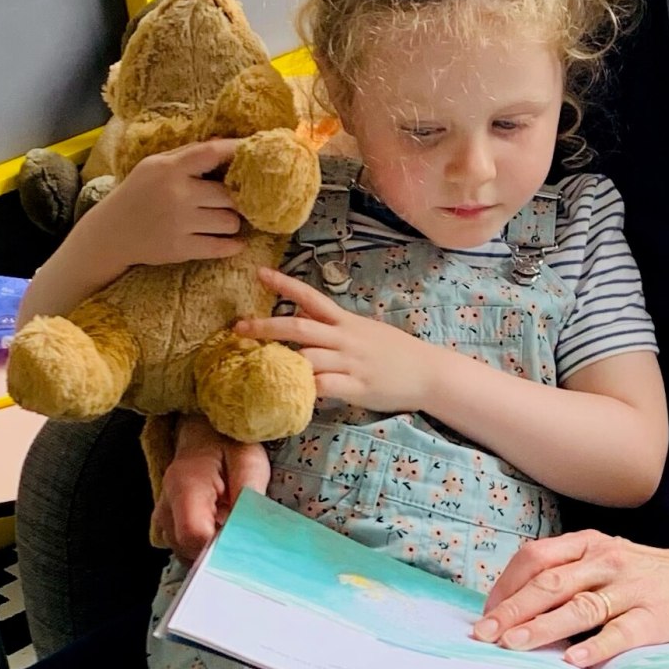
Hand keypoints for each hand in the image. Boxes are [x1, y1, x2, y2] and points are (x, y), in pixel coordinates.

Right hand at [82, 139, 244, 271]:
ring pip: (230, 222)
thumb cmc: (139, 193)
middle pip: (229, 195)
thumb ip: (188, 155)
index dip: (236, 151)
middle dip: (235, 199)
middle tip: (232, 201)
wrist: (112, 232)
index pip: (211, 153)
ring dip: (232, 222)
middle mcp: (177, 194)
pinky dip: (233, 245)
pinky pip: (222, 247)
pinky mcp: (182, 249)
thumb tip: (224, 143)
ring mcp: (180, 223)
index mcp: (169, 168)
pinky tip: (235, 242)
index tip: (254, 151)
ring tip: (222, 221)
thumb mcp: (155, 166)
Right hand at [151, 415, 269, 560]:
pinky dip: (209, 549)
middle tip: (248, 539)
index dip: (221, 547)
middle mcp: (167, 508)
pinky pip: (189, 550)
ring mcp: (165, 519)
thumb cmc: (230, 445)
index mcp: (185, 487)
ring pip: (189, 555)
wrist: (206, 435)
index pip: (194, 535)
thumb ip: (249, 496)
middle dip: (222, 552)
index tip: (246, 545)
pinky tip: (226, 534)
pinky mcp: (171, 527)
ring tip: (236, 531)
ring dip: (216, 551)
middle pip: (190, 550)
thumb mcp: (249, 462)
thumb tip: (251, 531)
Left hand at [234, 268, 440, 411]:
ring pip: (308, 357)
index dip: (284, 285)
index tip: (259, 274)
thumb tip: (303, 311)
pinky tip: (289, 394)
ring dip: (281, 361)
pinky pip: (324, 387)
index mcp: (347, 322)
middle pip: (299, 327)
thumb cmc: (397, 353)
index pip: (311, 297)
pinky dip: (305, 390)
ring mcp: (351, 363)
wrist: (429, 373)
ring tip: (257, 367)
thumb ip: (334, 324)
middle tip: (239, 329)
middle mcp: (346, 339)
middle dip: (266, 327)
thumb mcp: (365, 330)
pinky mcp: (357, 387)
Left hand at [473, 531, 668, 666]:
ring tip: (514, 644)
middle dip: (512, 609)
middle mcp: (606, 561)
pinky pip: (621, 633)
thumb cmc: (647, 574)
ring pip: (579, 606)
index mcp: (588, 544)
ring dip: (542, 626)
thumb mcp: (605, 558)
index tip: (484, 613)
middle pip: (549, 582)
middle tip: (483, 633)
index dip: (505, 586)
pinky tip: (574, 659)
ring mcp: (631, 588)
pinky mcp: (655, 617)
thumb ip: (566, 572)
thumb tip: (514, 602)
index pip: (535, 558)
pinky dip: (596, 647)